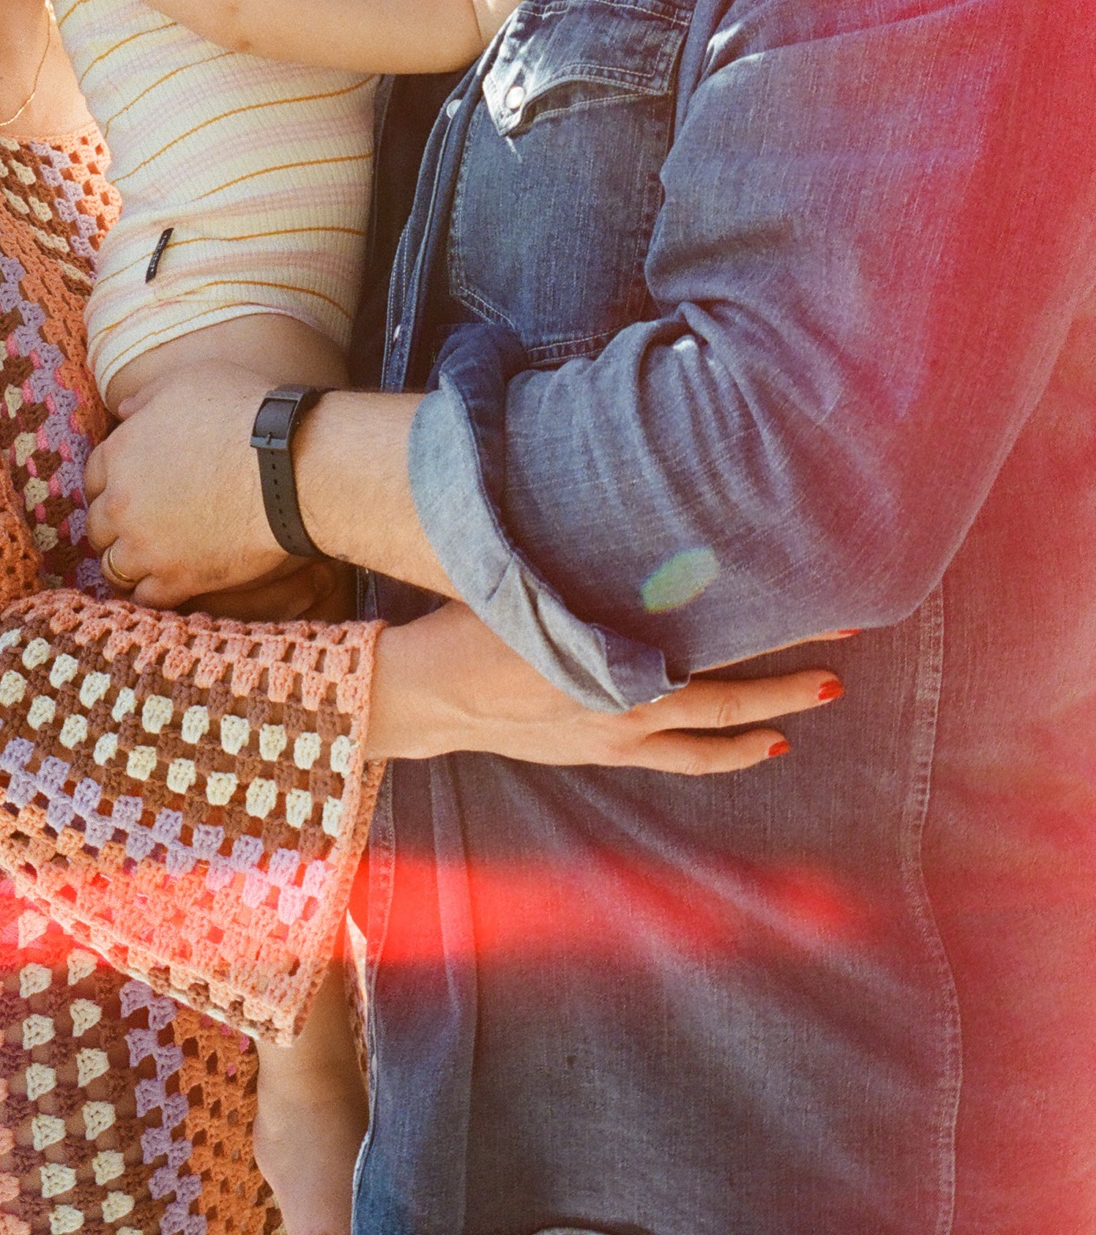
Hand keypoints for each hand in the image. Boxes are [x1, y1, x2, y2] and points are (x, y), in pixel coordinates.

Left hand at [84, 361, 287, 604]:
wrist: (288, 466)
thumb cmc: (244, 413)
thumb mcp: (188, 381)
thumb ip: (147, 397)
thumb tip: (122, 411)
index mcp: (120, 453)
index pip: (93, 477)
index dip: (111, 483)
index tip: (130, 490)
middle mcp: (123, 504)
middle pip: (98, 526)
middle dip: (114, 526)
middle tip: (140, 527)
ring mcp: (147, 546)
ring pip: (114, 567)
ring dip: (127, 563)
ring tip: (150, 560)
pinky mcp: (179, 578)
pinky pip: (146, 598)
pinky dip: (152, 592)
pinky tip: (168, 583)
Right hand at [366, 602, 844, 770]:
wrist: (434, 693)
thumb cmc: (479, 621)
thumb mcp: (537, 581)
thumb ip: (592, 559)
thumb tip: (644, 519)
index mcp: (608, 650)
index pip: (706, 633)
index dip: (764, 620)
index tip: (815, 597)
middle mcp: (623, 698)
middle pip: (726, 687)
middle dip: (787, 669)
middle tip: (844, 651)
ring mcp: (619, 733)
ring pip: (715, 731)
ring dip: (770, 713)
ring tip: (822, 693)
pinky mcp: (608, 751)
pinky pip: (686, 758)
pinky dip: (730, 751)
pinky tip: (767, 746)